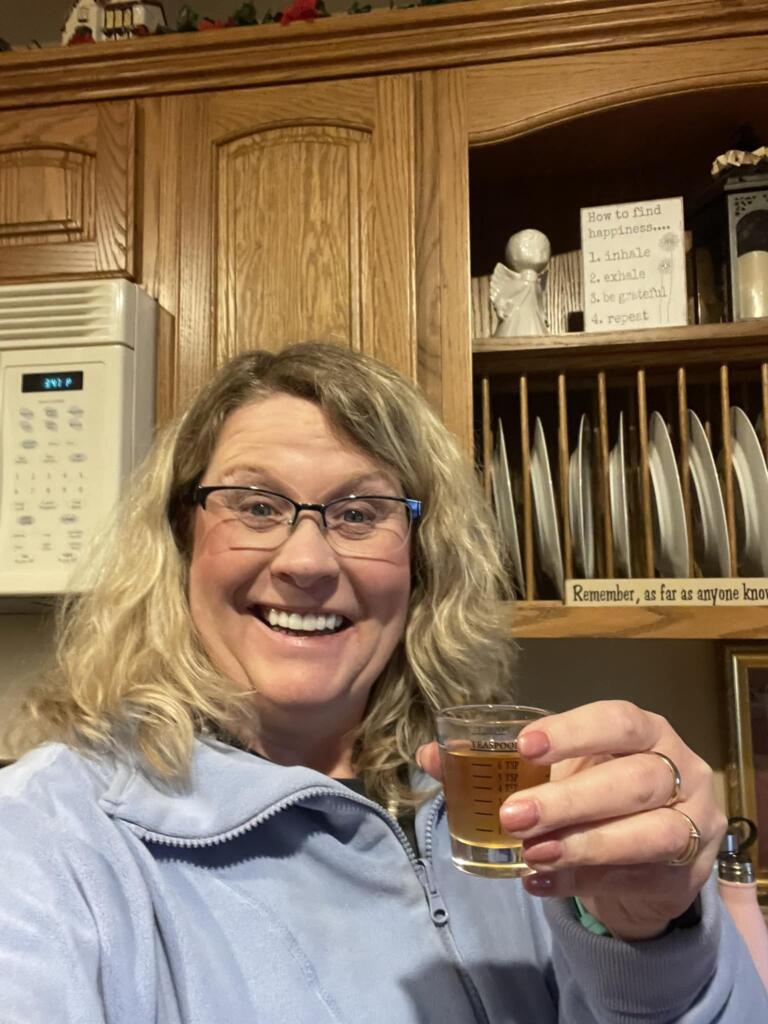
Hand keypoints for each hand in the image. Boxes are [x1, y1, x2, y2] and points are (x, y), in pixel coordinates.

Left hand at [417, 700, 726, 940]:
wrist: (650, 857)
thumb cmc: (598, 795)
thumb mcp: (559, 773)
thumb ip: (499, 763)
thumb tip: (429, 756)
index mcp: (645, 731)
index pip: (617, 720)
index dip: (573, 731)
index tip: (523, 745)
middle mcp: (680, 768)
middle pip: (634, 780)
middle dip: (569, 799)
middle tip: (511, 815)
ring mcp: (694, 822)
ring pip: (649, 832)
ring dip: (583, 844)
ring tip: (530, 855)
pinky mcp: (689, 873)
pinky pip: (637, 879)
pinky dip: (583, 882)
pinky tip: (539, 883)